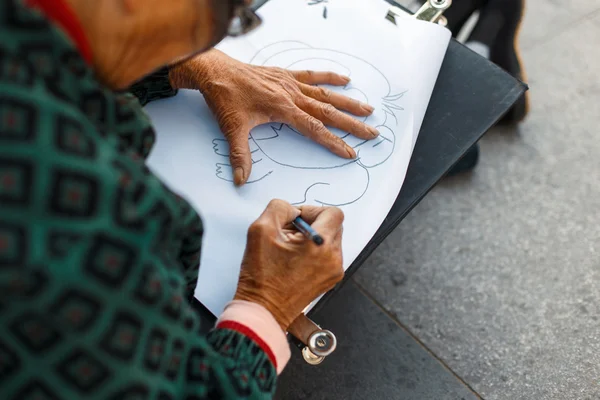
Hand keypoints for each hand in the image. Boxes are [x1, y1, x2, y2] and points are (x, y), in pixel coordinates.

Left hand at [169, 50, 378, 185]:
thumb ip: (240, 155)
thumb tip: (241, 180)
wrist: (216, 71)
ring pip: (325, 94)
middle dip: (351, 124)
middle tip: (371, 133)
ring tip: (368, 109)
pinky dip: (329, 77)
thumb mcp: (232, 128)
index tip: (350, 152)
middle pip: (328, 112)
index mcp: (282, 109)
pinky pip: (313, 75)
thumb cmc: (225, 98)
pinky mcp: (286, 75)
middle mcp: (291, 95)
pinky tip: (345, 79)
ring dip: (348, 102)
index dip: (334, 142)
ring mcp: (290, 83)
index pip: (315, 129)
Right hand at [234, 200, 343, 330]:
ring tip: (290, 250)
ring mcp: (333, 271)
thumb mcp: (261, 229)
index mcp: (321, 245)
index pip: (333, 212)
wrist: (263, 310)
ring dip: (312, 238)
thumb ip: (279, 208)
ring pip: (330, 240)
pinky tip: (294, 260)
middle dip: (311, 224)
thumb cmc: (261, 276)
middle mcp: (333, 258)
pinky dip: (314, 252)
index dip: (312, 210)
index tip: (295, 220)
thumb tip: (292, 209)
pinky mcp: (329, 280)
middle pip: (333, 225)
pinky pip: (328, 255)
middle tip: (289, 234)